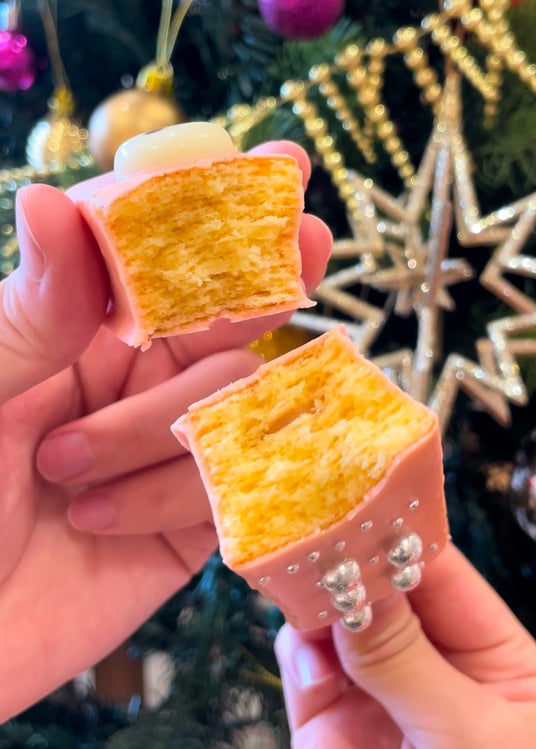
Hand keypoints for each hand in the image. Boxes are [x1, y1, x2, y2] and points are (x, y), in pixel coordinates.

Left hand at [0, 141, 330, 720]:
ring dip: (157, 437)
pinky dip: (176, 499)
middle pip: (225, 320)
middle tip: (308, 241)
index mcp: (74, 332)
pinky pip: (232, 491)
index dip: (218, 211)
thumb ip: (31, 312)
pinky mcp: (188, 526)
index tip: (277, 164)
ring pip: (231, 407)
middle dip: (265, 279)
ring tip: (66, 479)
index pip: (162, 257)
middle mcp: (129, 382)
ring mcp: (164, 452)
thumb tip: (59, 202)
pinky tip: (101, 523)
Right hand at [275, 543, 535, 748]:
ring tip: (299, 577)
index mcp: (490, 653)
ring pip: (332, 622)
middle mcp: (428, 663)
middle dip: (345, 560)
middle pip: (378, 590)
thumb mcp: (471, 735)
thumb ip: (407, 658)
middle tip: (312, 524)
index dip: (399, 531)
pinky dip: (296, 648)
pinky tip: (303, 645)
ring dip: (314, 599)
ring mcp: (375, 693)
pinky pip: (304, 668)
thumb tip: (354, 579)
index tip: (359, 492)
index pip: (438, 571)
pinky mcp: (329, 726)